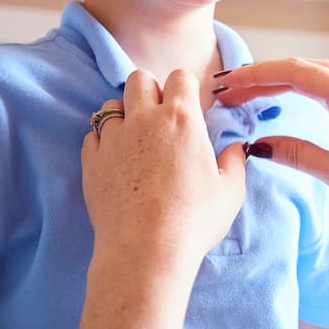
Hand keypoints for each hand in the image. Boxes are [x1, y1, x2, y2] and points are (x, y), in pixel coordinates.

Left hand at [81, 69, 246, 263]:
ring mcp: (114, 139)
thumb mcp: (230, 192)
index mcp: (182, 119)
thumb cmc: (193, 221)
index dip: (185, 88)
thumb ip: (234, 162)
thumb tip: (236, 148)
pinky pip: (92, 136)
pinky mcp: (92, 162)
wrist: (146, 251)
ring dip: (124, 115)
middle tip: (159, 117)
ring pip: (110, 105)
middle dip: (150, 90)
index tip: (188, 107)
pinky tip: (116, 160)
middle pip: (139, 79)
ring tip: (135, 138)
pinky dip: (103, 142)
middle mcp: (145, 120)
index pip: (179, 77)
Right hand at [214, 59, 328, 231]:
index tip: (227, 83)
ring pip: (317, 78)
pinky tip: (282, 100)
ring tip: (246, 93)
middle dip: (263, 76)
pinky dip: (300, 92)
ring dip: (281, 81)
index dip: (258, 76)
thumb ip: (298, 156)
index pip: (298, 74)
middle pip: (305, 69)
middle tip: (226, 88)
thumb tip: (257, 144)